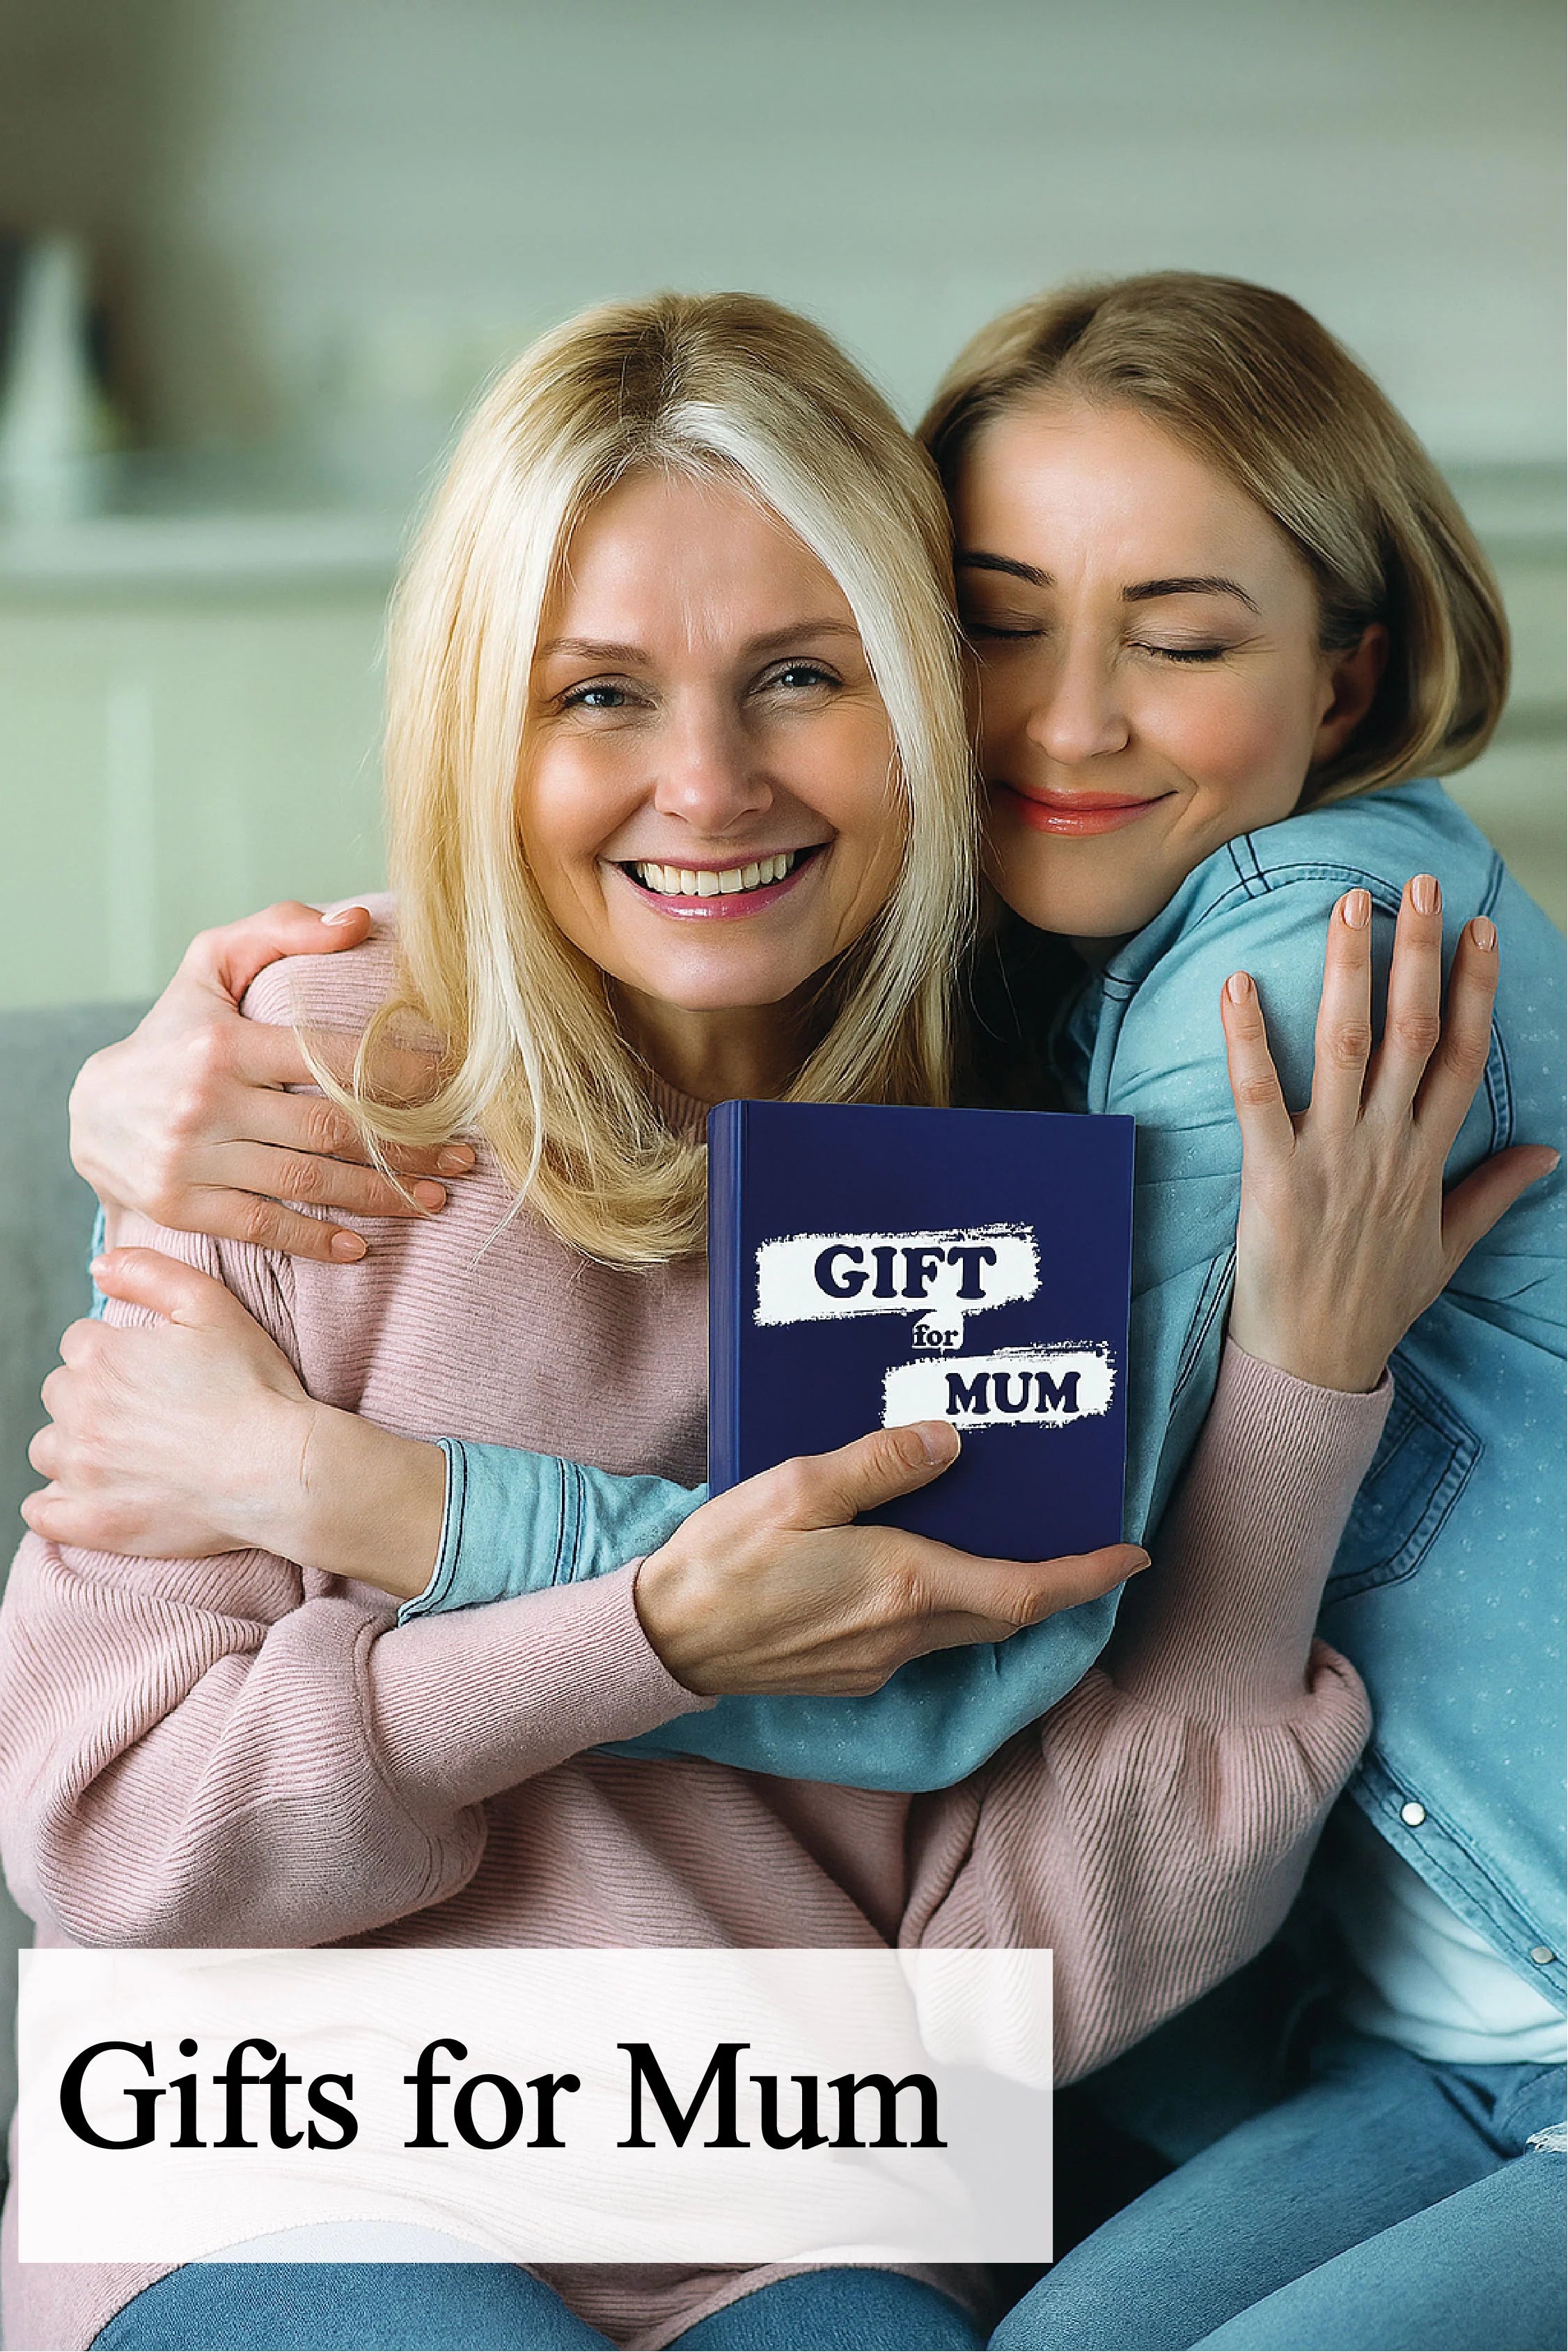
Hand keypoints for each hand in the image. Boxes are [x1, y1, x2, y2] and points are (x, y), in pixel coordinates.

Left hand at [23, 1249, 445, 1593]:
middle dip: (94, 1397)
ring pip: (50, 1450)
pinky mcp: (91, 1522)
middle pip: (61, 1393)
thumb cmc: (254, 1387)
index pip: (80, 1343)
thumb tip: (100, 1267)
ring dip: (77, 1447)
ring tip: (127, 1453)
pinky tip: (91, 1495)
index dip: (118, 1352)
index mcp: (100, 1356)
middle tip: (148, 1411)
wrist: (280, 1470)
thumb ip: (150, 1273)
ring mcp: (81, 1471)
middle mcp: (78, 1411)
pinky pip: (41, 1513)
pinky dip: (57, 1504)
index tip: (154, 1370)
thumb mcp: (212, 1307)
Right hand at [69, 902, 468, 1262]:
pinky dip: (314, 1240)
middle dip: (408, 1146)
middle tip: (464, 1159)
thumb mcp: (213, 966)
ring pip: (307, 1180)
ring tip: (436, 1200)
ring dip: (382, 1196)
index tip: (454, 1087)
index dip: (402, 1075)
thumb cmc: (174, 1032)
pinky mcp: (180, 1205)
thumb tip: (359, 922)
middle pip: (332, 1127)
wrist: (91, 1111)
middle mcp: (205, 1099)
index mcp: (225, 1040)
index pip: (333, 1059)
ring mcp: (190, 1157)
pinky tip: (360, 1246)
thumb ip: (281, 929)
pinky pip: (263, 1226)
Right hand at [635, 1427, 1144, 1696]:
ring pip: (961, 1626)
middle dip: (1054, 1584)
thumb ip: (879, 1464)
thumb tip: (948, 1442)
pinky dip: (941, 1604)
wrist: (664, 1642)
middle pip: (1005, 1612)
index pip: (1026, 1589)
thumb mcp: (798, 1486)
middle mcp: (904, 1634)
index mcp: (904, 1584)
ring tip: (1001, 1544)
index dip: (1088, 1575)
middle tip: (1084, 1547)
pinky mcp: (850, 1676)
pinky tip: (916, 1570)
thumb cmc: (723, 1559)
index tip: (1133, 1557)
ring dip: (995, 1592)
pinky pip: (919, 1639)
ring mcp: (877, 1663)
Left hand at [1222, 875, 1558, 1392]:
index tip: (1481, 928)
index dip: (1474, 990)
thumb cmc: (1375, 1305)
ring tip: (1349, 907)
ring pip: (1348, 1049)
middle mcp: (1386, 1149)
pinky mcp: (1272, 1179)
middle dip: (1419, 955)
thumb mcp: (1447, 1248)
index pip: (1462, 1057)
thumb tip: (1546, 1151)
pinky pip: (1259, 1098)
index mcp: (1427, 1160)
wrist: (1316, 1366)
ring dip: (1349, 974)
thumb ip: (1492, 1191)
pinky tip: (1238, 984)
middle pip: (1413, 1034)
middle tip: (1416, 885)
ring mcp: (1331, 1160)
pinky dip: (1247, 1040)